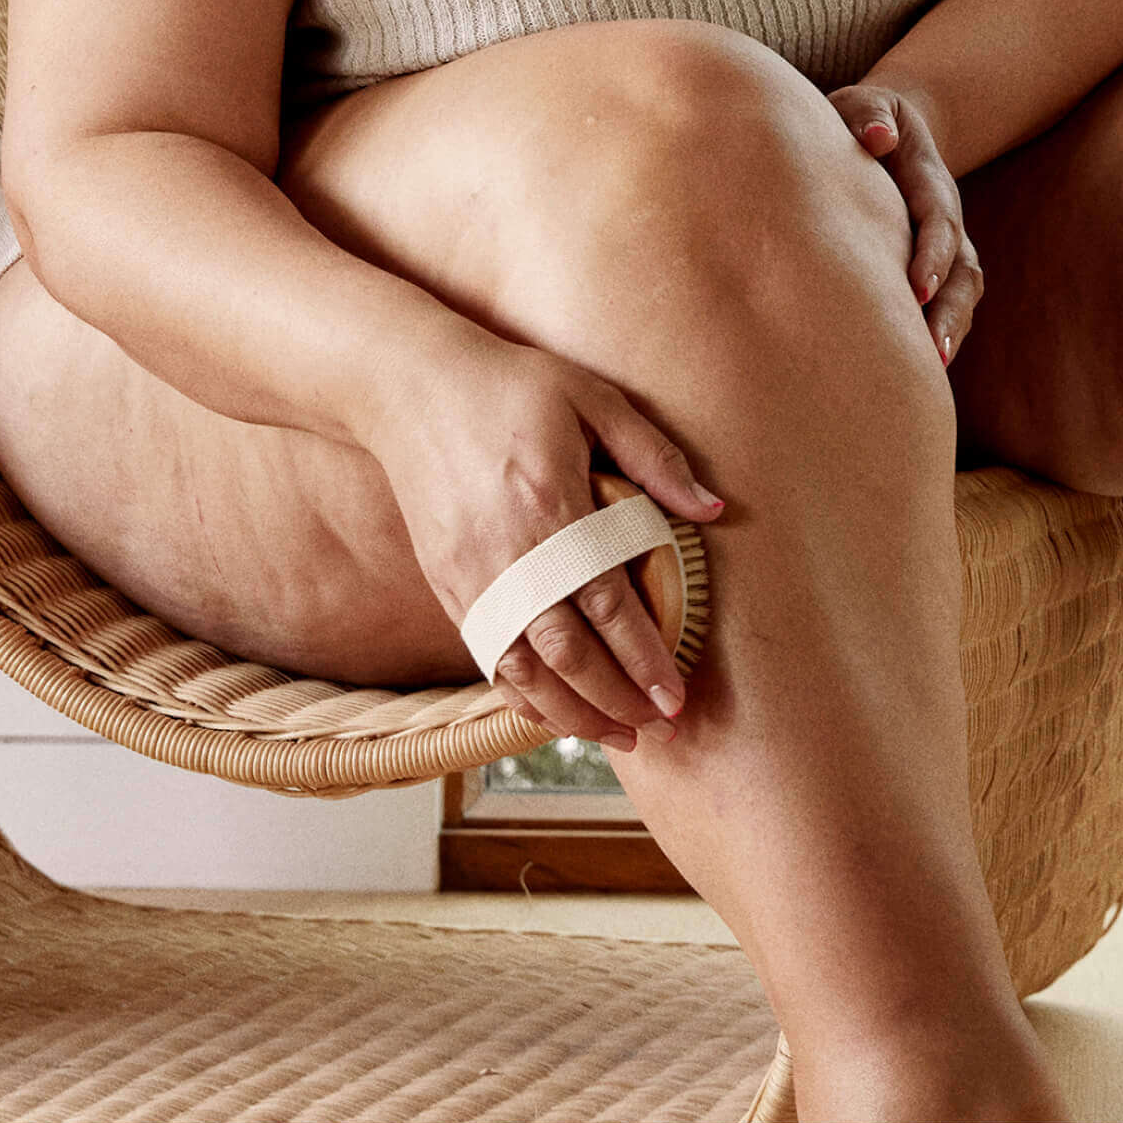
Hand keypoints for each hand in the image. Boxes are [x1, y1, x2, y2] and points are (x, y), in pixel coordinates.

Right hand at [374, 322, 724, 750]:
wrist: (409, 385)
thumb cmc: (510, 384)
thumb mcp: (592, 397)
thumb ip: (653, 456)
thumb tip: (712, 509)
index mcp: (551, 504)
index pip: (606, 602)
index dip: (643, 656)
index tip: (676, 694)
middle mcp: (507, 552)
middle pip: (566, 650)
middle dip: (615, 699)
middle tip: (661, 727)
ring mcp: (470, 574)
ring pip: (522, 667)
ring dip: (571, 712)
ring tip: (618, 738)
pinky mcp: (446, 583)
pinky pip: (488, 655)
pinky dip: (521, 695)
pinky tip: (554, 714)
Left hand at [826, 82, 983, 368]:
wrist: (885, 130)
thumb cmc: (863, 120)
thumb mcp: (862, 103)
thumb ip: (869, 115)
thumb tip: (878, 138)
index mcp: (929, 181)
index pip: (938, 221)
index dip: (933, 254)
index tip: (917, 287)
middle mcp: (944, 220)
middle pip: (962, 271)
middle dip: (950, 310)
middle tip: (932, 348)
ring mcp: (942, 249)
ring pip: (961, 295)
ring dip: (951, 332)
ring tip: (930, 373)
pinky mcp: (930, 270)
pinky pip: (944, 308)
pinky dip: (936, 337)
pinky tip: (914, 372)